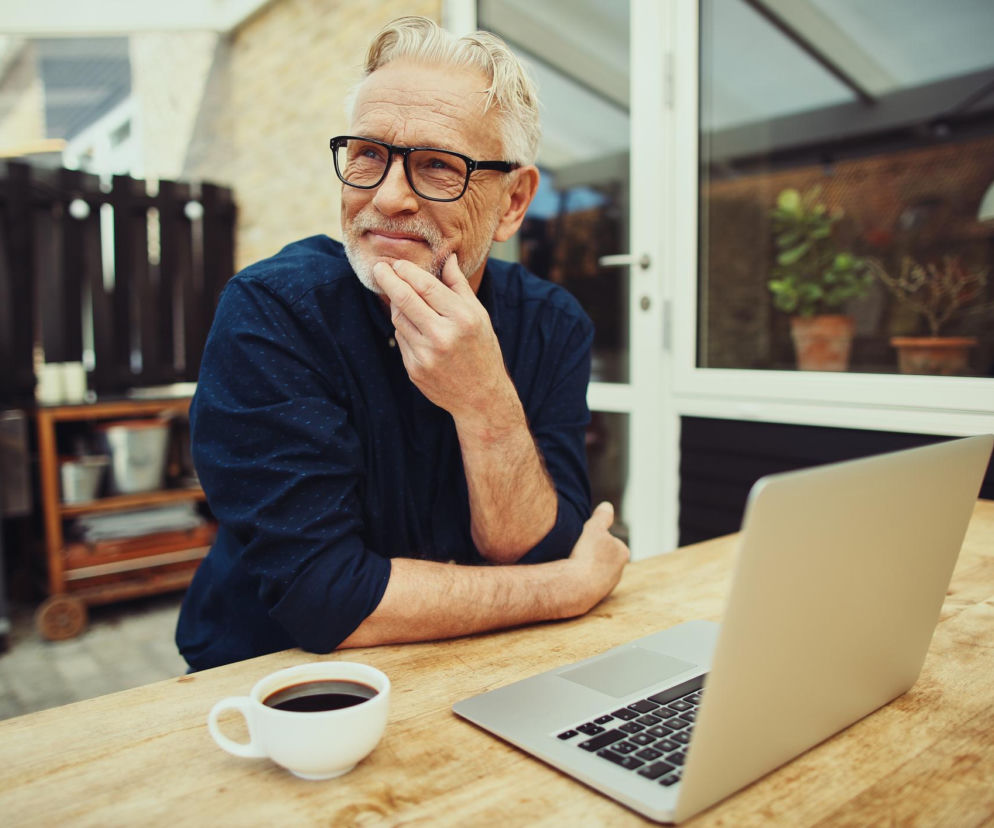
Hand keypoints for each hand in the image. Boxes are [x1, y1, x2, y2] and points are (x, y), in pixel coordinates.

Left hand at [372, 256, 511, 421]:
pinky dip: (404, 327)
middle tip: (379, 267)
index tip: (397, 263)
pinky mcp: (414, 370)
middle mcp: (442, 336)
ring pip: (398, 319)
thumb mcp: (479, 315)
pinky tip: (415, 326)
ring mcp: (426, 355)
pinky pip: (400, 339)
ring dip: (396, 304)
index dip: (407, 271)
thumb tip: (446, 257)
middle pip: (404, 299)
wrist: (481, 397)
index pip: (425, 286)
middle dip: (388, 279)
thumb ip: (459, 286)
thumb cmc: (482, 350)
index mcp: (462, 319)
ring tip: (401, 297)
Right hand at [566, 502, 629, 614]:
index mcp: (623, 553)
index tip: (585, 539)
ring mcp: (606, 587)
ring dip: (584, 567)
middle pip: (603, 557)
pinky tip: (569, 575)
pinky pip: (585, 583)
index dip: (596, 537)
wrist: (575, 586)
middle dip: (591, 553)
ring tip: (571, 563)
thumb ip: (602, 516)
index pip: (611, 540)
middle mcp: (618, 572)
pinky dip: (578, 578)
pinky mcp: (593, 598)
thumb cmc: (587, 556)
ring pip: (593, 571)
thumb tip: (607, 506)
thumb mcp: (594, 527)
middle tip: (577, 550)